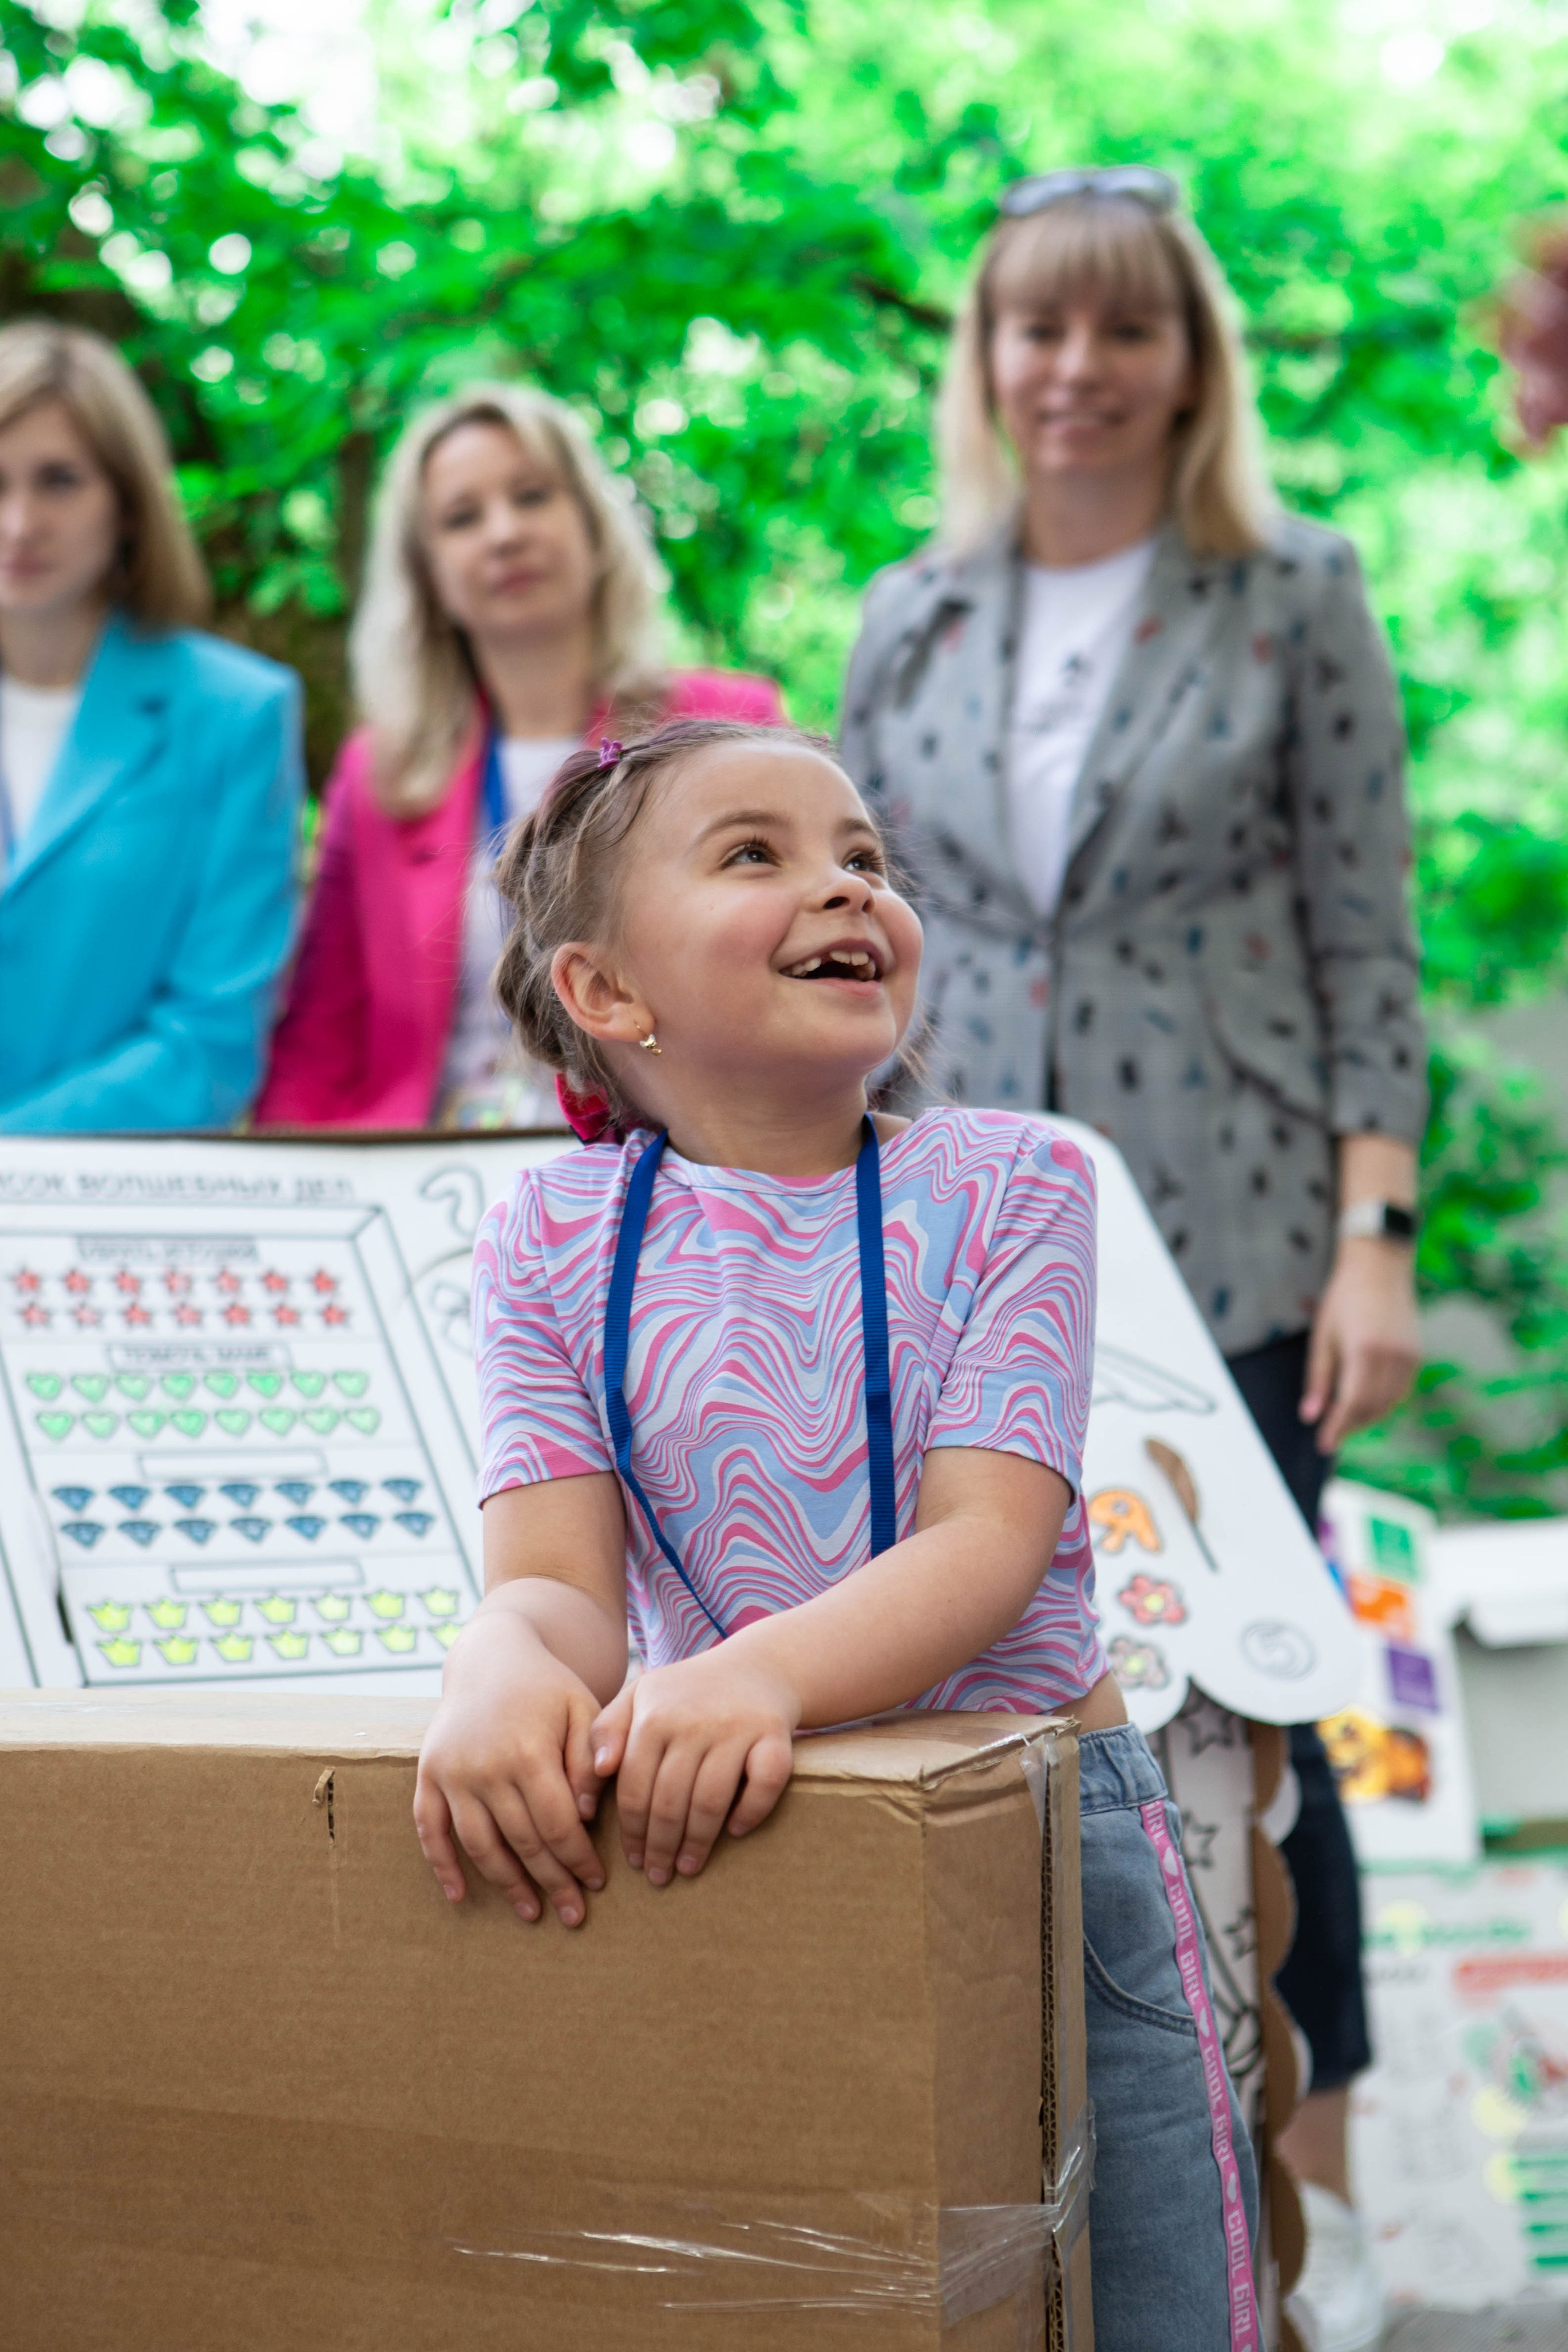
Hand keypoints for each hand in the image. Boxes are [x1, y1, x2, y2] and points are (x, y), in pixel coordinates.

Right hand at [414, 1603, 607, 1926]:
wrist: (491, 1655)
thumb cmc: (547, 1687)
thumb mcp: (582, 1709)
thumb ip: (588, 1759)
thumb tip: (589, 1815)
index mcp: (529, 1751)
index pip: (557, 1824)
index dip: (578, 1859)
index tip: (597, 1883)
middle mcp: (485, 1767)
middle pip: (523, 1841)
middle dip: (552, 1882)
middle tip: (575, 1914)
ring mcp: (452, 1772)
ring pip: (479, 1844)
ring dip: (506, 1884)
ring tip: (531, 1913)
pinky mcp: (427, 1773)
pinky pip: (428, 1828)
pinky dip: (441, 1864)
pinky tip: (460, 1896)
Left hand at [590, 1650, 798, 1888]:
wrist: (755, 1667)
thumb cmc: (686, 1693)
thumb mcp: (639, 1698)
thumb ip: (606, 1731)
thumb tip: (596, 1777)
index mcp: (653, 1716)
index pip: (635, 1789)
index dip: (632, 1831)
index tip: (633, 1860)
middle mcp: (693, 1721)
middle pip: (670, 1801)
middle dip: (661, 1847)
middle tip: (658, 1876)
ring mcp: (736, 1727)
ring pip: (711, 1800)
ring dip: (698, 1842)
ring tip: (688, 1867)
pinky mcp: (774, 1733)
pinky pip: (765, 1783)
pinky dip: (751, 1811)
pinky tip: (736, 1831)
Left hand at [1301, 1237, 1420, 1453]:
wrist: (1379, 1266)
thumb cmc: (1344, 1298)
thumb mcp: (1322, 1336)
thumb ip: (1318, 1378)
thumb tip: (1310, 1415)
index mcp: (1364, 1351)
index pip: (1352, 1404)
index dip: (1338, 1428)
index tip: (1324, 1444)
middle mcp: (1391, 1357)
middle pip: (1372, 1407)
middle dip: (1351, 1426)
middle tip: (1331, 1436)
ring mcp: (1409, 1356)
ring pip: (1389, 1402)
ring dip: (1368, 1417)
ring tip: (1345, 1422)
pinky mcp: (1416, 1354)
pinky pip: (1400, 1390)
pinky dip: (1383, 1402)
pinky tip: (1366, 1403)